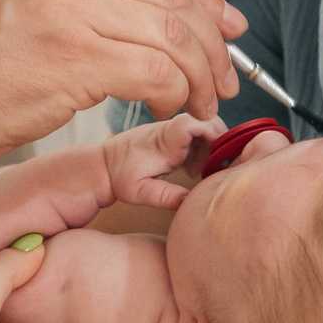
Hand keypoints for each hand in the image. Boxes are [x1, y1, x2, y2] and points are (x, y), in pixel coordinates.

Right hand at [0, 0, 243, 176]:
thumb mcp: (16, 0)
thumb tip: (148, 15)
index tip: (222, 26)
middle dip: (209, 39)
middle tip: (223, 75)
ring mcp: (66, 4)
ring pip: (171, 33)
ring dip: (199, 74)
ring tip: (202, 102)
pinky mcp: (72, 55)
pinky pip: (155, 71)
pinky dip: (176, 94)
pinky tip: (173, 110)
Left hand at [97, 114, 223, 209]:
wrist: (103, 165)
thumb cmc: (120, 178)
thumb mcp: (140, 192)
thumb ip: (166, 197)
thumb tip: (192, 202)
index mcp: (164, 142)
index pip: (193, 123)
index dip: (211, 133)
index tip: (217, 155)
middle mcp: (170, 131)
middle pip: (207, 120)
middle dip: (219, 142)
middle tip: (212, 167)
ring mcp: (171, 130)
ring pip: (205, 125)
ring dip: (212, 146)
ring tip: (199, 171)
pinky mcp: (172, 134)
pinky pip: (197, 132)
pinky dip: (203, 148)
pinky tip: (192, 168)